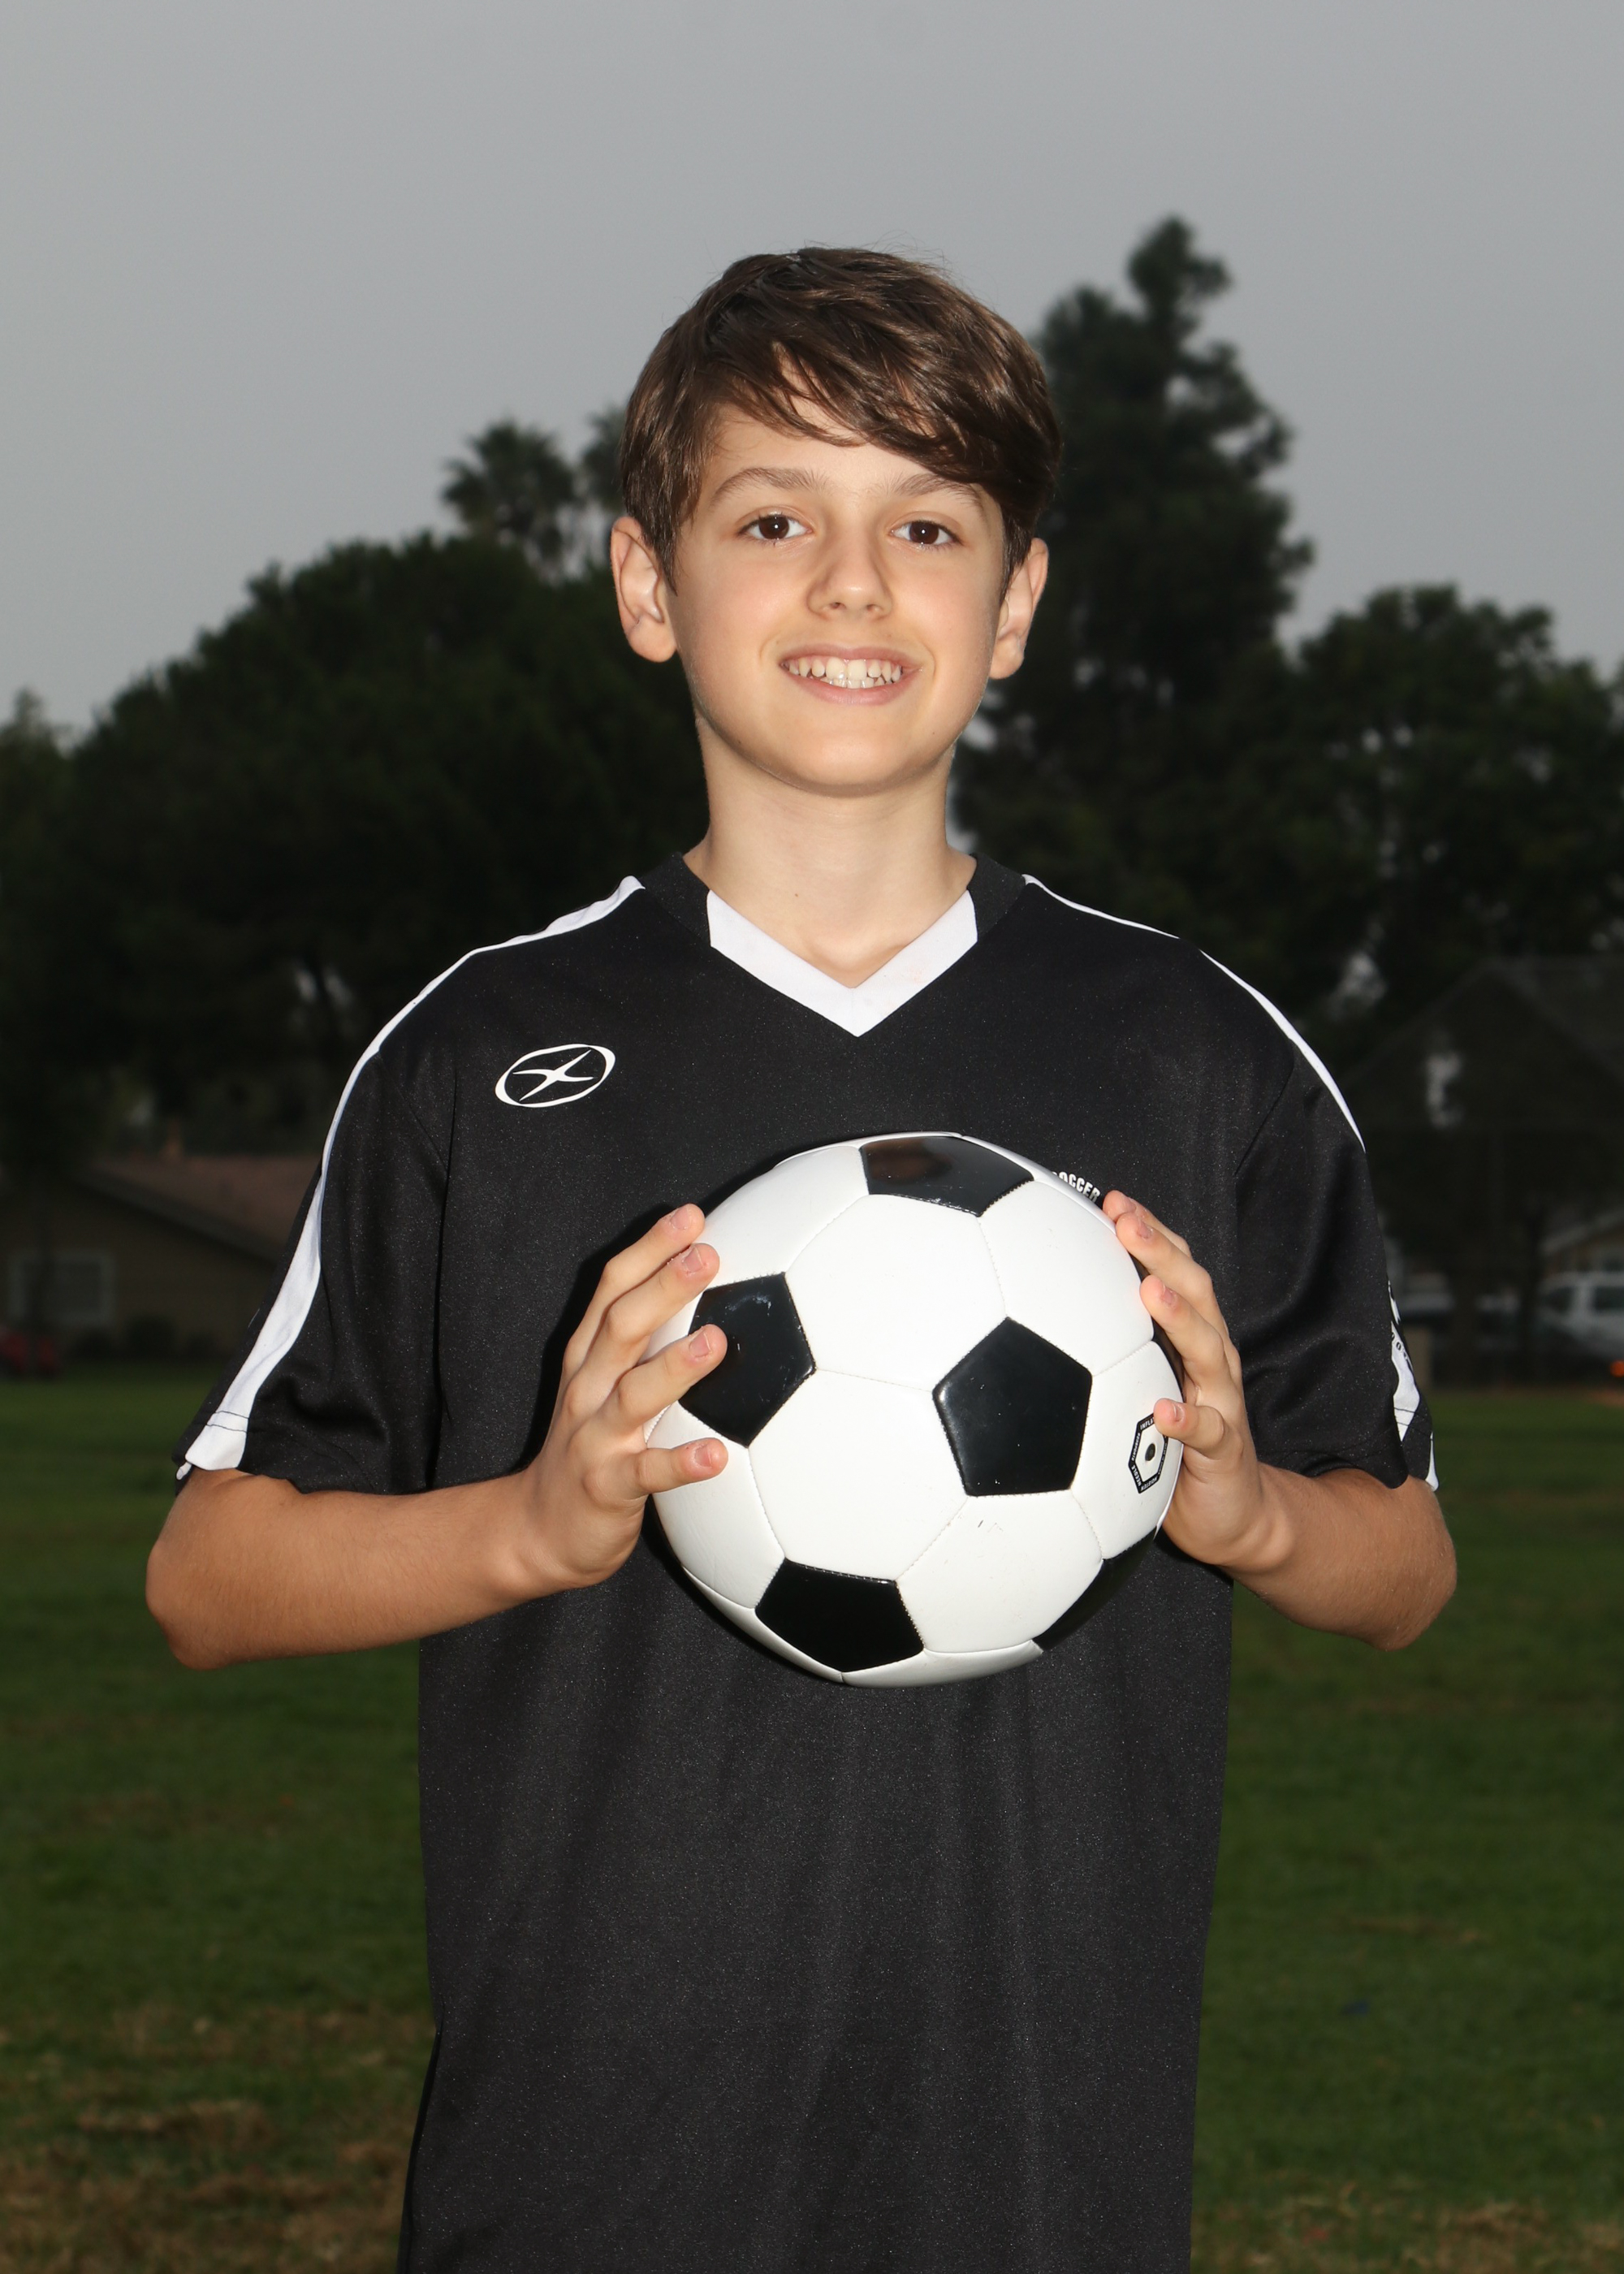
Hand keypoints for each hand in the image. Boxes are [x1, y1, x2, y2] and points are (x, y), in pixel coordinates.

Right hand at [521, 1204, 729, 1591]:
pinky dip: (681, 1463)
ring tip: (715, 1342)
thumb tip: (707, 1292)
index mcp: (589, 1357)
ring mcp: (593, 1437)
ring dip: (674, 1367)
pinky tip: (718, 1456)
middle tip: (707, 1254)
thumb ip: (646, 1342)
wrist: (539, 1531)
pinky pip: (646, 1474)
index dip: (650, 1249)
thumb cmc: (590, 1447)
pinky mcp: (606, 1486)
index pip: (613, 1289)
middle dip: (663, 1286)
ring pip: (632, 1395)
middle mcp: (587, 1388)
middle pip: (620, 1327)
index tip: (692, 1216)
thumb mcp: (606, 1384)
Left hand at [1102, 1191, 1275, 1574]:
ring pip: (1208, 1350)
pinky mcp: (1225, 1449)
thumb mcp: (1137, 1390)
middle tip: (1124, 1220)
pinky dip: (1187, 1420)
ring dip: (1180, 1318)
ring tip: (1151, 1292)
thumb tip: (1040, 1317)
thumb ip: (1109, 1352)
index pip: (1175, 1271)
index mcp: (1188, 1340)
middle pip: (1194, 1292)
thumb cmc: (1173, 1445)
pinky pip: (1208, 1432)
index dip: (1149, 1233)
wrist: (1234, 1513)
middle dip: (1160, 1251)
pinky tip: (1163, 1412)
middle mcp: (1210, 1360)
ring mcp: (1222, 1401)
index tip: (1111, 1200)